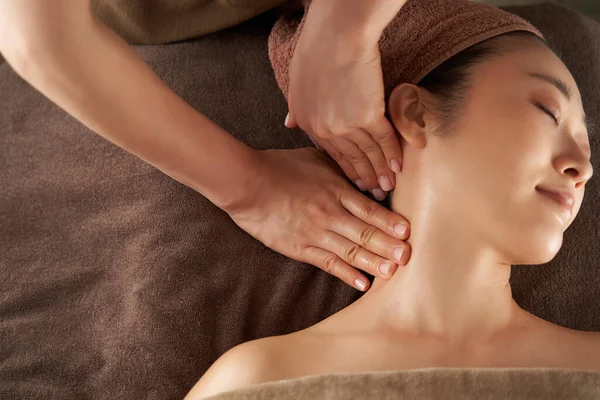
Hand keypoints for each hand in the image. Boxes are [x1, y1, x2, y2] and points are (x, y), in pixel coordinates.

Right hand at [224, 148, 410, 290]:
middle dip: (389, 246)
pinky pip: (327, 263)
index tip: (407, 232)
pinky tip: (362, 283)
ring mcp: (315, 233)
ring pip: (351, 251)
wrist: (246, 184)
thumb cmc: (278, 167)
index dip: (390, 222)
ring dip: (373, 263)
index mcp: (335, 190)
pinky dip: (346, 274)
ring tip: (393, 272)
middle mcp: (330, 213)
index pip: (369, 210)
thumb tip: (358, 172)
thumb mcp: (314, 158)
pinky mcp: (299, 248)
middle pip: (365, 233)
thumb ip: (338, 167)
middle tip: (408, 257)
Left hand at [285, 0, 403, 199]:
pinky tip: (399, 165)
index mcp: (308, 122)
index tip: (355, 180)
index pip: (330, 151)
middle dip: (364, 177)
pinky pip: (383, 139)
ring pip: (367, 153)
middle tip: (375, 192)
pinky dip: (392, 153)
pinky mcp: (367, 115)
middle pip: (349, 157)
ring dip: (380, 171)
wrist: (336, 37)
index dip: (345, 167)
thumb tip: (289, 123)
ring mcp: (346, 125)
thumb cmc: (315, 51)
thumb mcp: (296, 83)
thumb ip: (296, 107)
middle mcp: (325, 129)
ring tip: (389, 185)